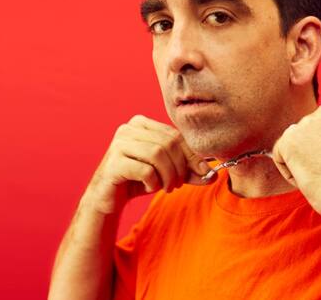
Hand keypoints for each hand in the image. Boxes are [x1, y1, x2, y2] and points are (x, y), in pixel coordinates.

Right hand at [81, 115, 213, 214]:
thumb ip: (188, 171)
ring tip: (166, 187)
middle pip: (169, 143)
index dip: (193, 155)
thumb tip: (212, 175)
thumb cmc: (138, 180)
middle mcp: (129, 128)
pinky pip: (145, 169)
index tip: (203, 172)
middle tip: (178, 184)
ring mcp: (119, 143)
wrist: (107, 197)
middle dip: (180, 167)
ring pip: (158, 154)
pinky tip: (149, 187)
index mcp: (142, 123)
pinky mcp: (113, 162)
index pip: (176, 135)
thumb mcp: (167, 173)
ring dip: (168, 175)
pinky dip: (153, 182)